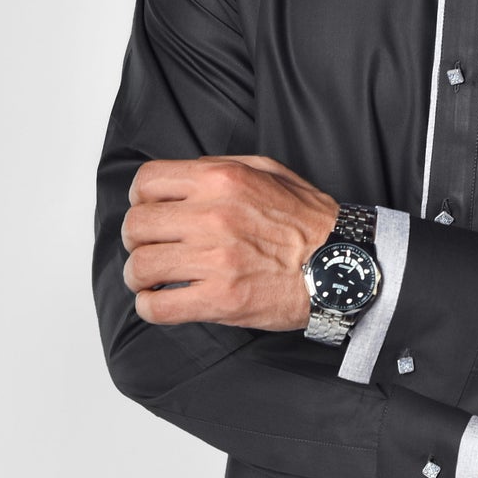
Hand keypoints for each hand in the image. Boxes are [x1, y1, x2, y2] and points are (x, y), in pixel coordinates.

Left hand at [121, 155, 339, 330]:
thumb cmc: (309, 221)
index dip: (140, 200)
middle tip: (150, 250)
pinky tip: (161, 304)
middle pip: (136, 226)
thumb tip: (181, 179)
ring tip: (152, 282)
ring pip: (141, 268)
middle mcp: (213, 216)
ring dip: (139, 277)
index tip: (149, 213)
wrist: (341, 264)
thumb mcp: (269, 171)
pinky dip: (150, 308)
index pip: (146, 182)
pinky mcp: (221, 299)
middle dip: (137, 241)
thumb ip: (221, 168)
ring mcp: (216, 260)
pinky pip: (159, 307)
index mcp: (221, 180)